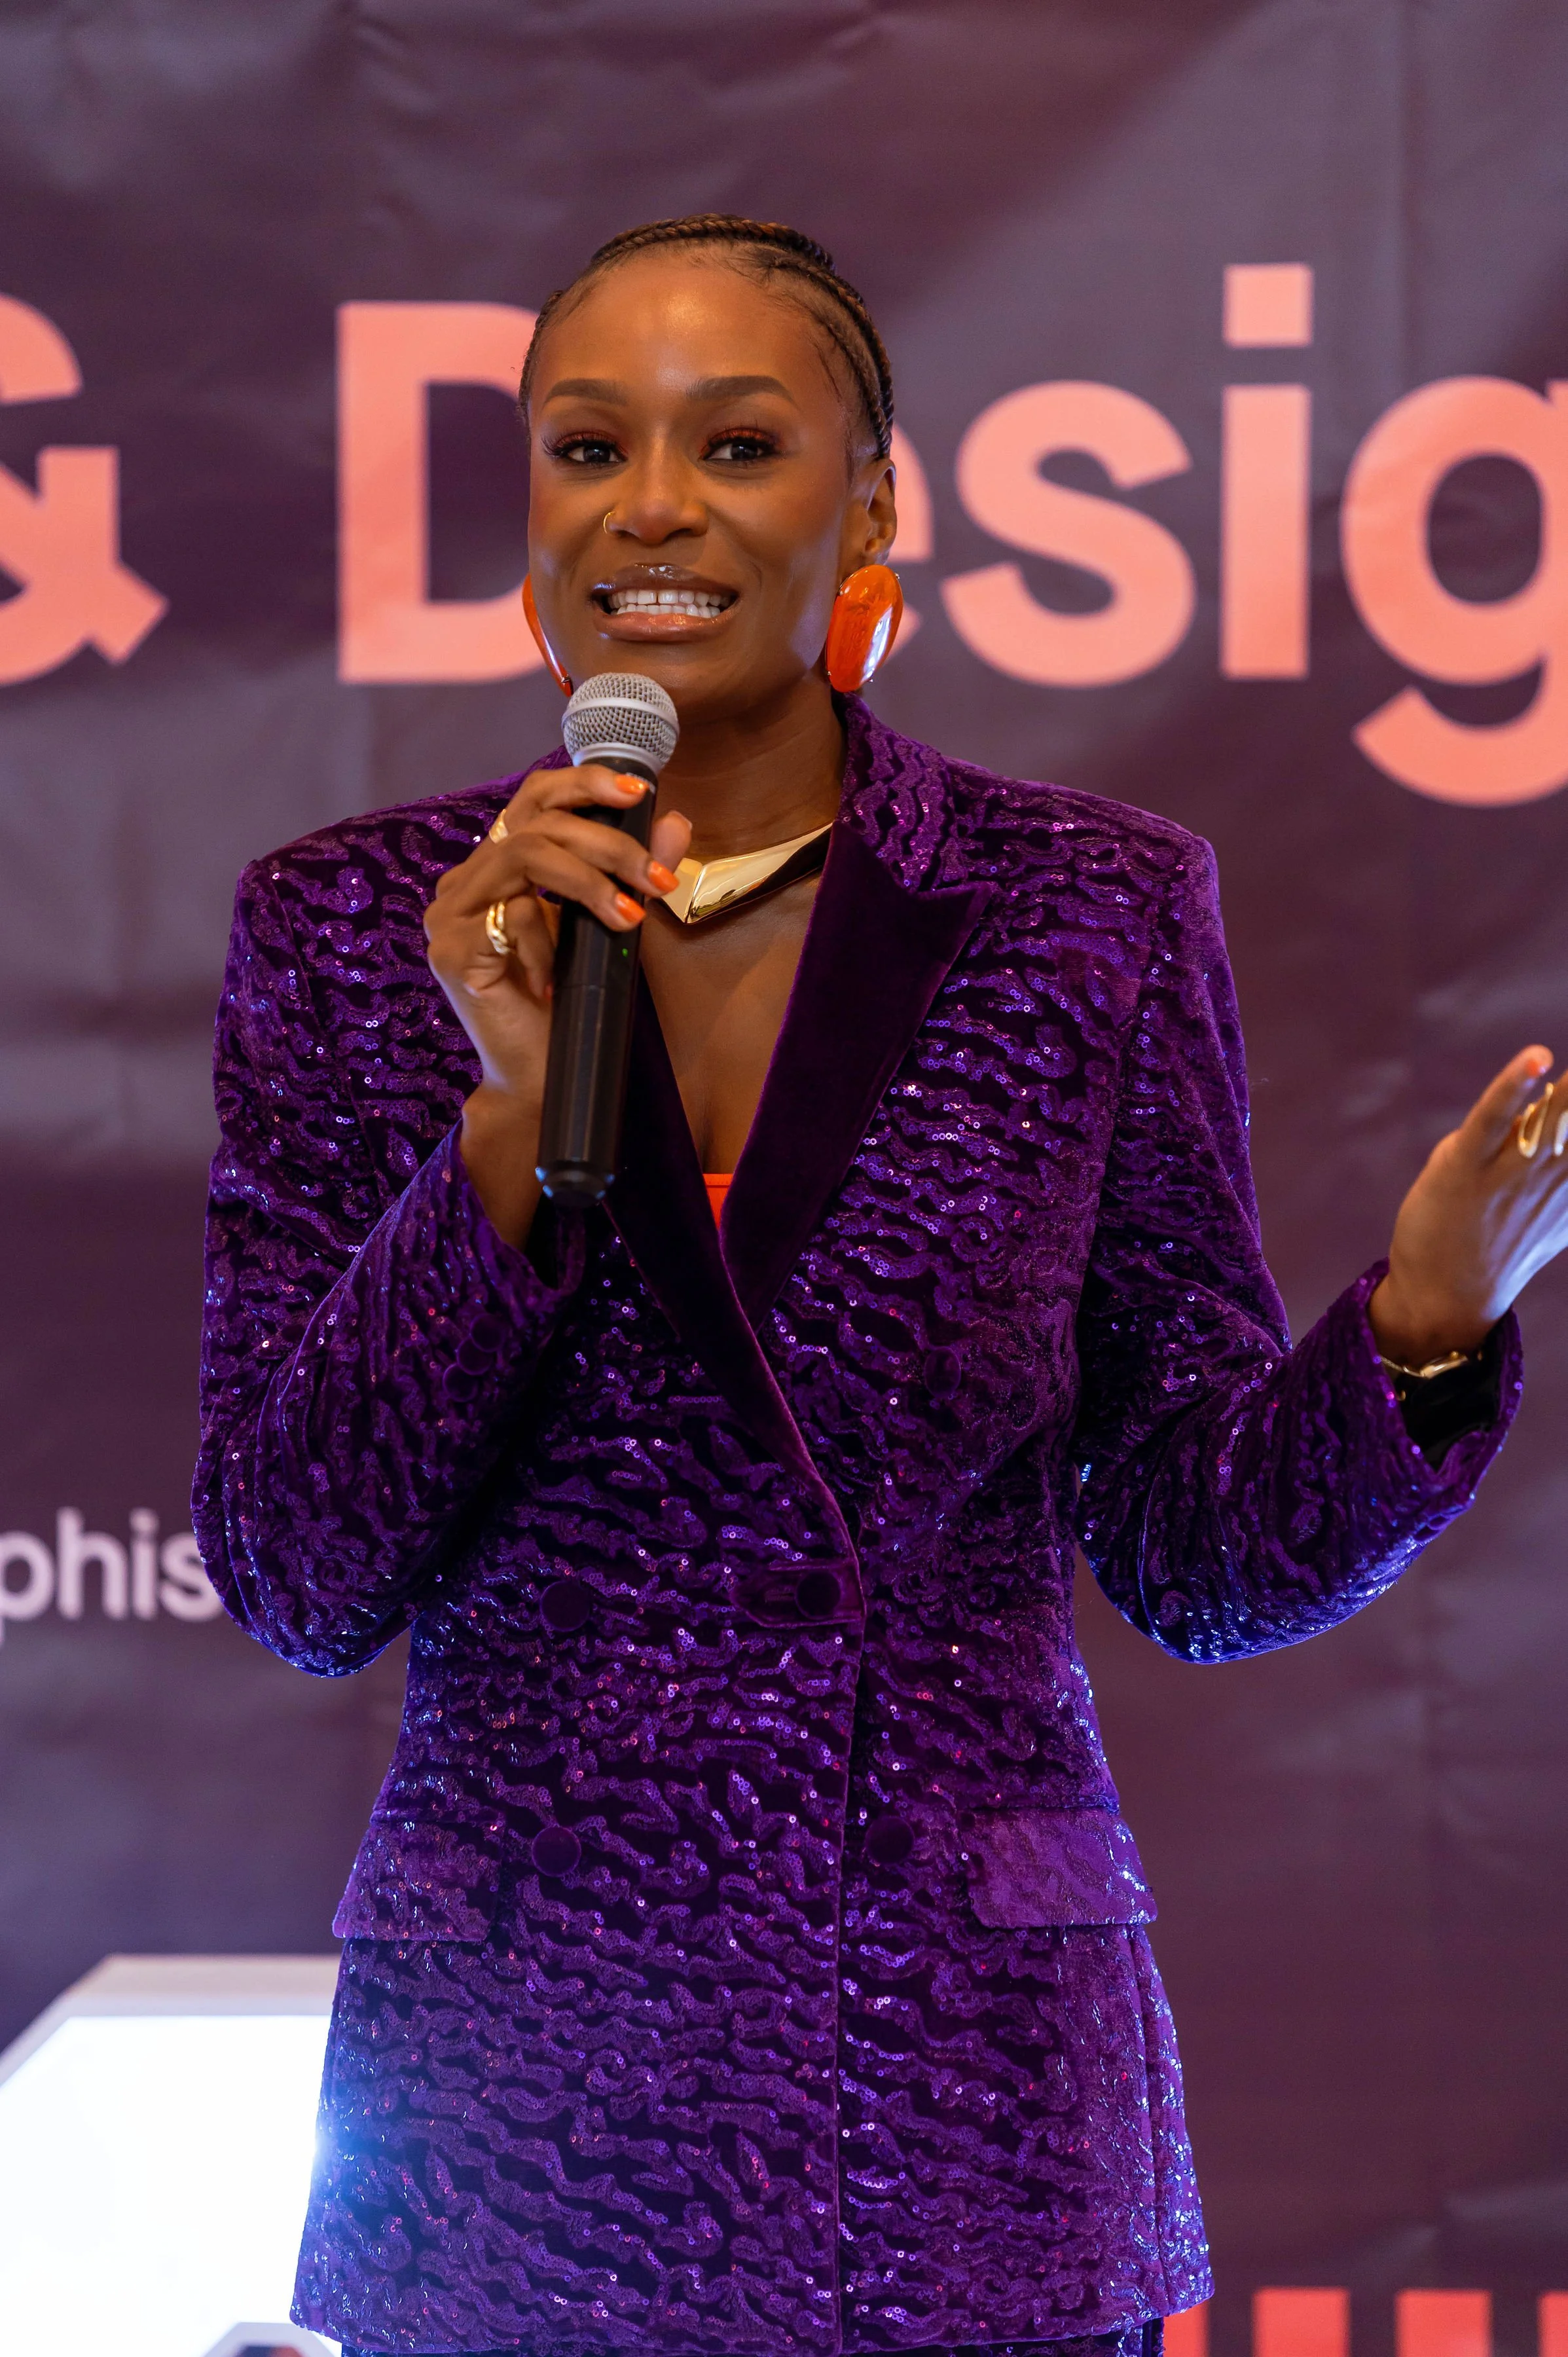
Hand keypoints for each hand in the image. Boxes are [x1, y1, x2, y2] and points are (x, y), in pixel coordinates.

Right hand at [424, 762, 689, 1242]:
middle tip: (658, 875)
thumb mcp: (609, 924)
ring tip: (630, 916)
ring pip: (524, 855)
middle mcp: (463, 884)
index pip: (532, 800)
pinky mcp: (452, 951)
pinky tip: (561, 978)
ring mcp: (450, 916)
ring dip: (589, 881)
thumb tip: (676, 819)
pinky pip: (512, 916)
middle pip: (534, 822)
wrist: (540, 1082)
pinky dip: (551, 942)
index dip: (583, 783)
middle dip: (608, 841)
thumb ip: (633, 871)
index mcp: (494, 869)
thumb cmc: (572, 1004)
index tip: (639, 791)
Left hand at [1370, 1046, 1567, 1363]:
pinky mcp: (1465, 1165)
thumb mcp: (1547, 1213)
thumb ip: (1557, 1167)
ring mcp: (1511, 1170)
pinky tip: (1536, 1059)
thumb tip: (1545, 1107)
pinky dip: (1514, 1085)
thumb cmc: (1494, 1248)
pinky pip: (1494, 1118)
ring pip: (1553, 1113)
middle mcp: (1555, 1174)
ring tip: (1556, 1061)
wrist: (1445, 1299)